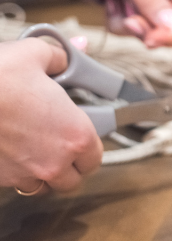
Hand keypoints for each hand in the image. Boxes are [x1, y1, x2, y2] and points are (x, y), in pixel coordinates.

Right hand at [0, 39, 101, 192]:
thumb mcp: (33, 54)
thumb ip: (58, 57)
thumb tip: (67, 53)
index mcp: (75, 135)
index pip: (95, 157)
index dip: (89, 147)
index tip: (80, 136)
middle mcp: (53, 162)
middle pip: (72, 180)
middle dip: (69, 166)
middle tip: (59, 145)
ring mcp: (23, 175)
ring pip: (41, 187)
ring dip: (41, 173)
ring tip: (34, 151)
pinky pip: (12, 183)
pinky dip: (14, 173)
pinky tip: (8, 152)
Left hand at [94, 0, 171, 47]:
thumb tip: (171, 26)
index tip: (153, 41)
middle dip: (149, 30)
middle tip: (126, 22)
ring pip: (150, 29)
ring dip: (128, 25)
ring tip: (112, 2)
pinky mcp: (136, 4)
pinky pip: (132, 26)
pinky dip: (117, 20)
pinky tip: (109, 1)